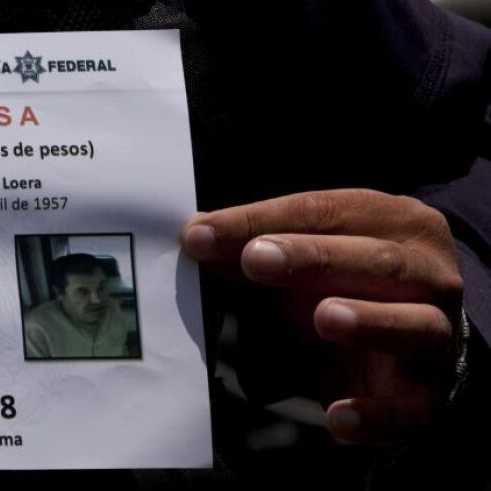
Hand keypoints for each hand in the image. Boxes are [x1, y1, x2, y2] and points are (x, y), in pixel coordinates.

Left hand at [182, 189, 462, 443]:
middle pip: (372, 259)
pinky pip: (410, 407)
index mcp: (388, 221)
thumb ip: (251, 248)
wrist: (412, 337)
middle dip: (311, 258)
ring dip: (368, 321)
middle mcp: (425, 271)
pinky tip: (338, 419)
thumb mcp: (298, 256)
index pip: (319, 212)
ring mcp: (434, 332)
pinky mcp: (427, 392)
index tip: (199, 236)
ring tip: (324, 318)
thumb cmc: (342, 280)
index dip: (258, 221)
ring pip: (413, 324)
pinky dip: (376, 415)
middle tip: (255, 259)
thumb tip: (195, 240)